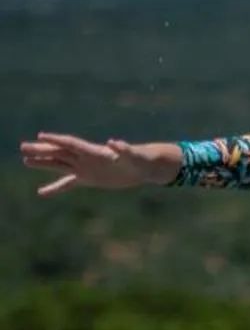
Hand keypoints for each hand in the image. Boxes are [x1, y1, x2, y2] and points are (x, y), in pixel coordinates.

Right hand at [20, 133, 179, 195]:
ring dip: (43, 163)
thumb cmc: (142, 159)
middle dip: (42, 150)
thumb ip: (124, 149)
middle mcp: (87, 158)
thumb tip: (114, 143)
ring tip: (25, 160)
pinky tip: (41, 193)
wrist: (147, 167)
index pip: (72, 143)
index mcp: (95, 151)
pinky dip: (55, 188)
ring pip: (59, 164)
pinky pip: (68, 183)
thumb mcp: (134, 155)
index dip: (57, 140)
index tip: (41, 136)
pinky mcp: (89, 179)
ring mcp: (86, 168)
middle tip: (23, 147)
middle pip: (60, 152)